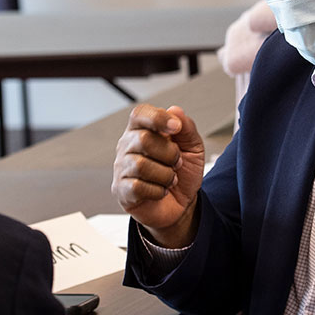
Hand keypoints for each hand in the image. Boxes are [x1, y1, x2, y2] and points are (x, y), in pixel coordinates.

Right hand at [111, 104, 205, 246]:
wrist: (180, 204)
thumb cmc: (182, 173)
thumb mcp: (193, 148)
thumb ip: (186, 128)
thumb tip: (175, 110)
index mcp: (142, 130)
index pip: (140, 114)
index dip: (158, 118)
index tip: (176, 128)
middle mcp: (128, 146)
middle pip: (143, 139)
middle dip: (169, 153)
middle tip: (177, 162)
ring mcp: (121, 167)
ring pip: (141, 165)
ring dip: (166, 175)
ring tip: (170, 179)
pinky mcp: (121, 189)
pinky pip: (138, 187)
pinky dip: (157, 191)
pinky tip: (160, 191)